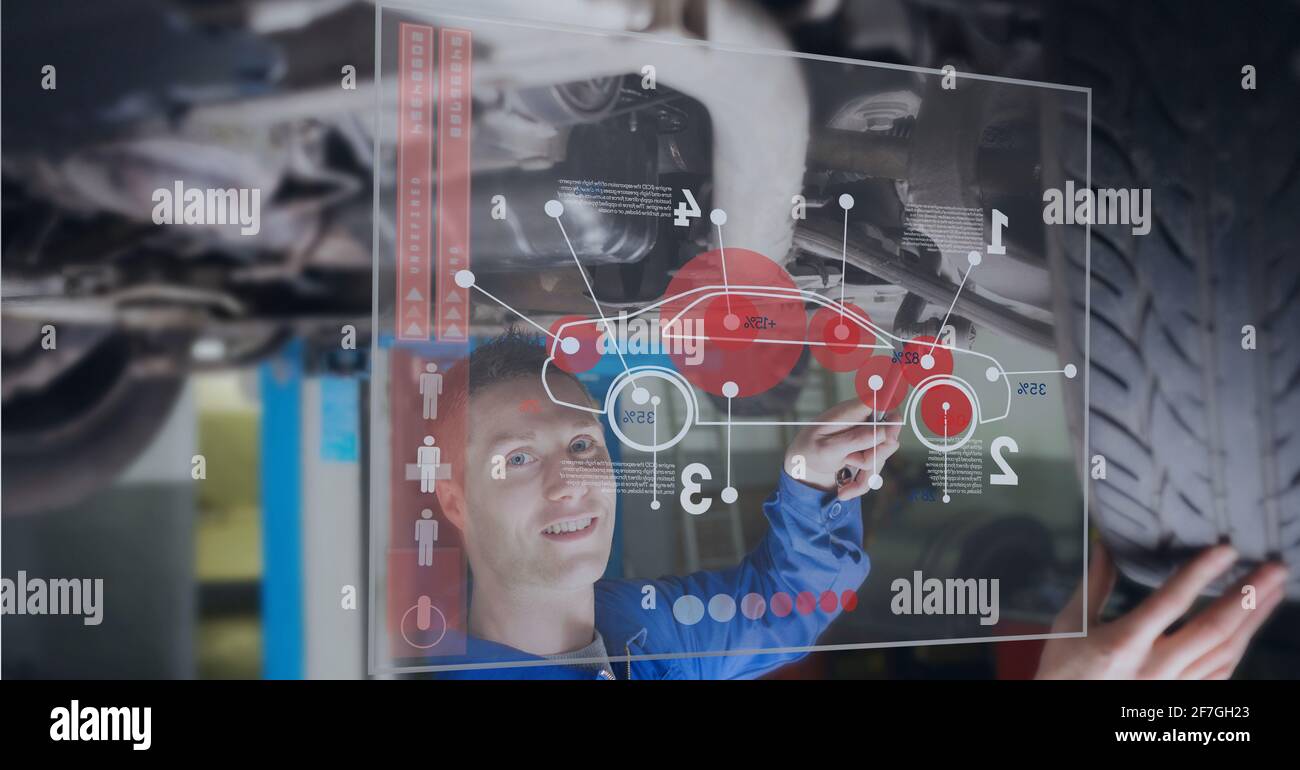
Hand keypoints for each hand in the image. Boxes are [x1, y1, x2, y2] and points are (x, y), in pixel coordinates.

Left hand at [783, 397, 901, 500]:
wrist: (803, 465)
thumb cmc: (809, 450)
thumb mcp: (828, 448)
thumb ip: (855, 439)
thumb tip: (883, 430)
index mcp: (852, 411)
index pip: (883, 401)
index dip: (892, 417)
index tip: (889, 437)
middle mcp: (863, 421)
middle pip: (889, 435)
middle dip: (874, 455)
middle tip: (850, 460)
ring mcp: (868, 436)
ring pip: (884, 455)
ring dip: (865, 473)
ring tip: (840, 471)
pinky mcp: (869, 451)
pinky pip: (876, 469)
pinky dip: (862, 483)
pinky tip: (845, 491)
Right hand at [1035, 542, 1287, 678]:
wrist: (1064, 707)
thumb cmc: (1064, 667)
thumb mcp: (1070, 623)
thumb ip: (1094, 584)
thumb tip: (1105, 545)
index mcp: (1123, 643)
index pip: (1171, 602)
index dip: (1201, 573)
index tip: (1226, 550)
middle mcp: (1153, 667)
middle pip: (1212, 629)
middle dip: (1248, 596)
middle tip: (1274, 569)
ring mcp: (1171, 685)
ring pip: (1224, 652)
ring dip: (1253, 620)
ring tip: (1273, 592)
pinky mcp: (1179, 696)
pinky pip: (1220, 673)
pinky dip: (1239, 648)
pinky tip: (1249, 629)